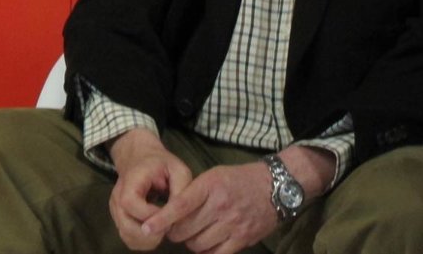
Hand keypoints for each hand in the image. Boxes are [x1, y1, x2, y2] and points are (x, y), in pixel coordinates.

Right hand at [108, 129, 193, 249]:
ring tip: (164, 229)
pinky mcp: (119, 218)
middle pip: (125, 225)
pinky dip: (142, 242)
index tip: (169, 215)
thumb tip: (181, 215)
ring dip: (147, 240)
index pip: (131, 204)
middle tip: (168, 226)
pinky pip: (127, 238)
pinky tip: (156, 232)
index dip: (151, 215)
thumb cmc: (162, 164)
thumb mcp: (178, 169)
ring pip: (126, 235)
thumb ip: (182, 190)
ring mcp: (115, 209)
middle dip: (150, 233)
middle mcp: (117, 196)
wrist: (141, 159)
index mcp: (130, 180)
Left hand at [141, 162, 276, 253]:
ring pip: (198, 244)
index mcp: (210, 186)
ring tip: (194, 233)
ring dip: (191, 243)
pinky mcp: (243, 240)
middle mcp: (220, 206)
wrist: (275, 187)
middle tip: (175, 229)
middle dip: (175, 232)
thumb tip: (170, 213)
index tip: (147, 228)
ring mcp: (233, 225)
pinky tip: (207, 244)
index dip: (161, 220)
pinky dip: (207, 252)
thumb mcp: (214, 175)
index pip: (180, 206)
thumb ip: (193, 192)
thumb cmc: (238, 179)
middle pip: (186, 230)